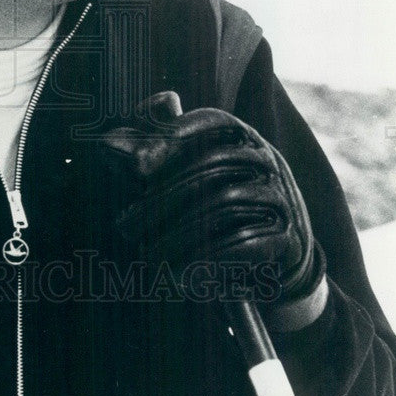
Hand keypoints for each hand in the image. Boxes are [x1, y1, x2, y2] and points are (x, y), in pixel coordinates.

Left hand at [101, 91, 327, 330]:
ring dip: (180, 232)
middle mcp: (263, 157)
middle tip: (125, 226)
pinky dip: (209, 257)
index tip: (136, 167)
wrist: (272, 259)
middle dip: (162, 198)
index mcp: (237, 134)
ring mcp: (279, 193)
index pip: (209, 122)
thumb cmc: (212, 207)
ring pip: (226, 201)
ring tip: (148, 254)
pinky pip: (248, 240)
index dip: (172, 138)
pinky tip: (180, 272)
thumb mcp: (180, 175)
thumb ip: (145, 156)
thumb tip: (108, 143)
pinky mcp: (287, 234)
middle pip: (212, 165)